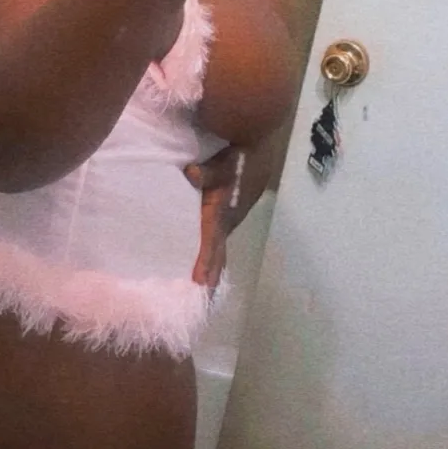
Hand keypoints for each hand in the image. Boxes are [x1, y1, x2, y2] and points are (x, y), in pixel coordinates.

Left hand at [184, 143, 274, 289]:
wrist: (257, 150)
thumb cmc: (238, 158)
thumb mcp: (221, 164)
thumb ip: (206, 172)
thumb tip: (190, 173)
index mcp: (221, 215)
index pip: (213, 244)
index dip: (206, 263)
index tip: (201, 284)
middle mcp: (227, 222)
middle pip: (218, 254)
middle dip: (211, 274)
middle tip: (203, 299)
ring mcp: (230, 219)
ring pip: (219, 247)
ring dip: (212, 264)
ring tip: (203, 284)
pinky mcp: (230, 212)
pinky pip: (219, 237)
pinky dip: (213, 250)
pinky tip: (206, 253)